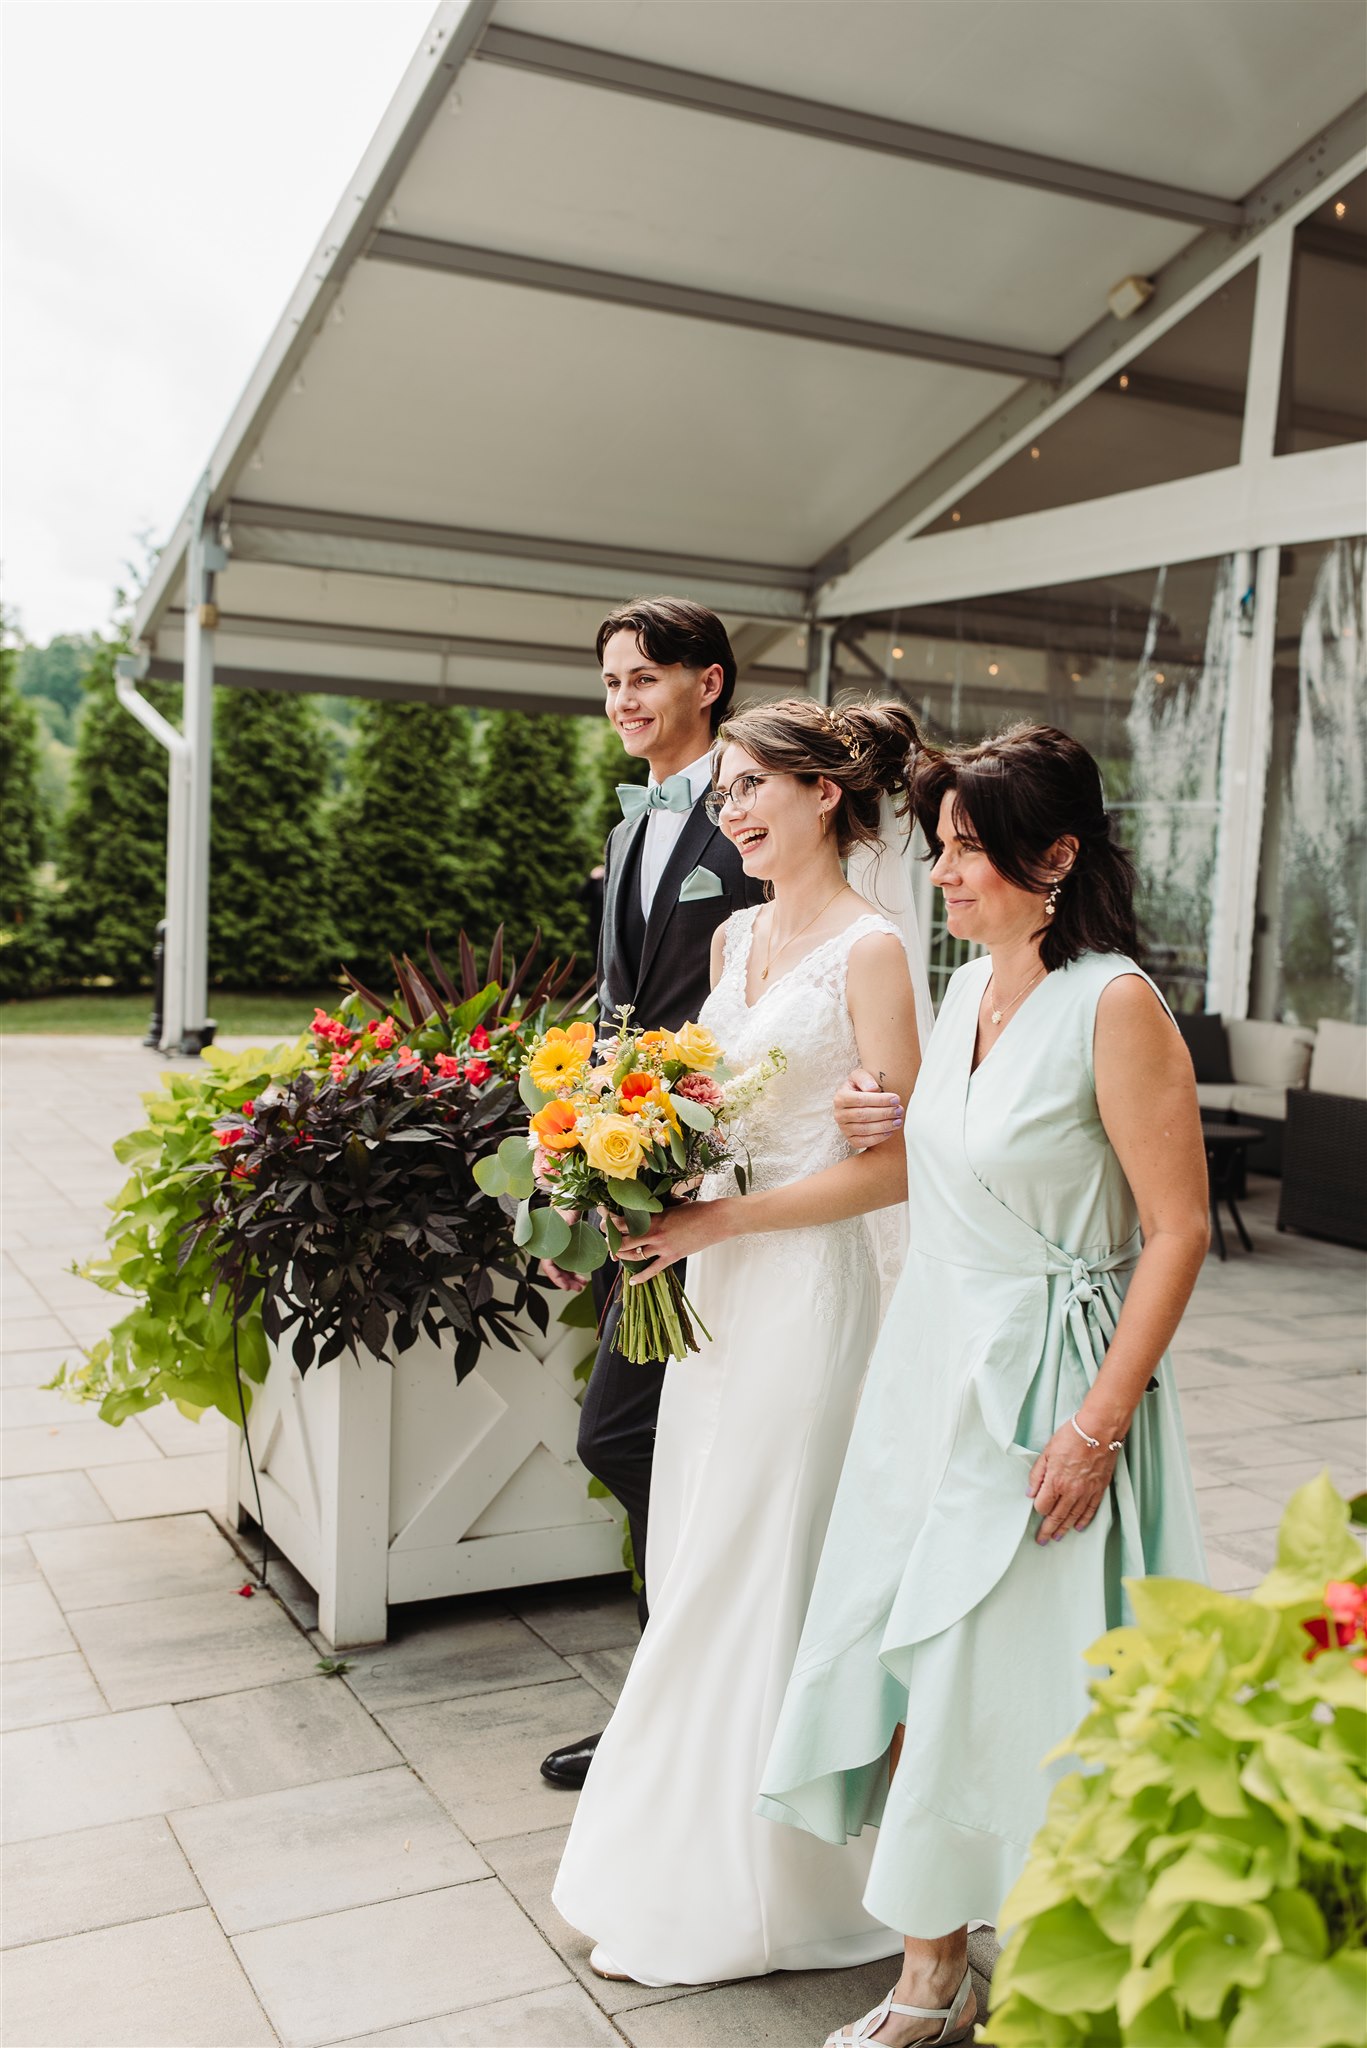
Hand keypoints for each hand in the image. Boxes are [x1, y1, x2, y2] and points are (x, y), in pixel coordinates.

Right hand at [540, 1207, 586, 1291]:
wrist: (572, 1201)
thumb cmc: (566, 1206)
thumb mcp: (565, 1213)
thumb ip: (565, 1219)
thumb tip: (567, 1222)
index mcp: (548, 1242)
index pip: (548, 1265)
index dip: (555, 1277)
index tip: (565, 1286)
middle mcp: (552, 1247)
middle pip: (555, 1270)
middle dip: (565, 1281)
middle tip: (577, 1288)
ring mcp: (559, 1249)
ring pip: (562, 1268)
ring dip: (571, 1279)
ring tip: (582, 1285)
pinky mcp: (567, 1248)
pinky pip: (568, 1263)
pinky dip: (574, 1271)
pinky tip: (582, 1278)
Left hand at [611, 1201, 734, 1281]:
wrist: (716, 1220)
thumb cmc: (696, 1209)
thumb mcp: (673, 1205)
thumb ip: (658, 1210)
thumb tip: (648, 1209)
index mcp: (654, 1217)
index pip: (624, 1221)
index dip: (610, 1222)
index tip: (602, 1219)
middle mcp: (655, 1233)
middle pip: (624, 1240)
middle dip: (611, 1241)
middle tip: (604, 1239)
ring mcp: (663, 1247)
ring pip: (634, 1255)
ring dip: (622, 1256)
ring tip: (614, 1255)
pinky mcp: (672, 1257)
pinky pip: (652, 1270)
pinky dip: (641, 1277)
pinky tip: (632, 1281)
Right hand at [833, 1067, 903, 1148]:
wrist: (858, 1103)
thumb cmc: (860, 1088)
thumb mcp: (859, 1076)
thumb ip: (865, 1078)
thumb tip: (873, 1088)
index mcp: (840, 1098)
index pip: (860, 1100)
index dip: (879, 1100)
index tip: (896, 1099)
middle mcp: (839, 1114)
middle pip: (863, 1116)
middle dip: (884, 1113)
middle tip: (900, 1110)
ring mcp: (844, 1129)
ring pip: (865, 1130)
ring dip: (884, 1126)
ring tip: (898, 1121)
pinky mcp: (850, 1140)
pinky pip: (864, 1142)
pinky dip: (878, 1138)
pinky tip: (890, 1131)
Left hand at [1027, 1422, 1117, 1542]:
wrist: (1099, 1431)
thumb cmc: (1072, 1437)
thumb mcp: (1047, 1452)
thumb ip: (1037, 1474)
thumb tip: (1030, 1493)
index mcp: (1055, 1481)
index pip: (1043, 1505)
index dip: (1038, 1509)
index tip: (1037, 1510)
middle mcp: (1071, 1491)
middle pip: (1057, 1517)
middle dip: (1048, 1530)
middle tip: (1042, 1540)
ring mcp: (1086, 1492)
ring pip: (1073, 1517)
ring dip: (1065, 1528)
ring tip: (1058, 1537)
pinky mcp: (1098, 1490)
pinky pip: (1090, 1510)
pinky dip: (1084, 1520)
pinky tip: (1079, 1527)